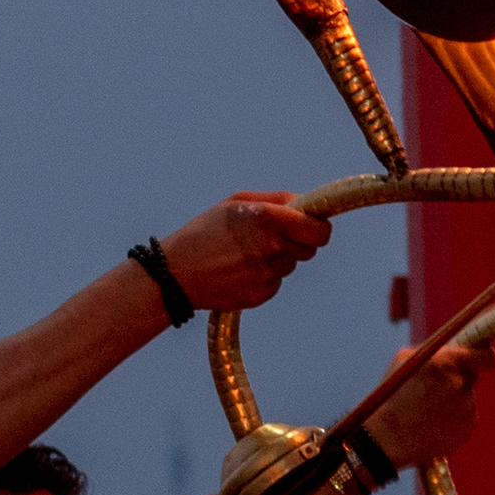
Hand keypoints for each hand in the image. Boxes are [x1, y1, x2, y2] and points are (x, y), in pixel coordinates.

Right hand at [155, 195, 331, 315]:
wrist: (175, 274)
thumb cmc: (204, 233)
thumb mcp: (235, 203)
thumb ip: (275, 200)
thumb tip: (304, 204)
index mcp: (267, 219)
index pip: (318, 229)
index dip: (319, 226)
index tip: (313, 224)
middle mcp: (272, 247)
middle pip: (310, 248)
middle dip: (300, 241)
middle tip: (276, 236)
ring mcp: (268, 274)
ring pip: (290, 264)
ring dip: (277, 257)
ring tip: (245, 253)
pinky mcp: (262, 295)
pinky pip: (275, 282)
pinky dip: (264, 276)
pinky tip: (239, 270)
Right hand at [365, 343, 486, 468]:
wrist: (387, 438)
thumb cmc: (391, 395)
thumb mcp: (405, 360)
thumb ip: (437, 350)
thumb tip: (459, 346)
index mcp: (444, 363)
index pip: (483, 355)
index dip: (484, 356)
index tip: (483, 358)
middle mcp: (458, 384)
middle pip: (471, 376)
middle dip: (459, 379)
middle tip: (438, 389)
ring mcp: (465, 408)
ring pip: (466, 398)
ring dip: (453, 401)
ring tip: (427, 411)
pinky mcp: (467, 428)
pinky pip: (465, 417)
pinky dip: (453, 419)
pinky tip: (433, 424)